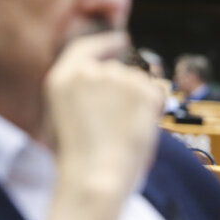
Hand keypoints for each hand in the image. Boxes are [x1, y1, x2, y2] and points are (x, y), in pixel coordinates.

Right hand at [43, 31, 165, 219]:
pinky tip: (139, 128)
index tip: (121, 40)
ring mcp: (118, 78)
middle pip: (117, 70)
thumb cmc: (78, 161)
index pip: (86, 47)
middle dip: (124, 91)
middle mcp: (90, 72)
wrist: (95, 179)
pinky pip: (157, 94)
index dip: (106, 42)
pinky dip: (154, 109)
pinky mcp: (143, 90)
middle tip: (120, 122)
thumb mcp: (62, 119)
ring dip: (138, 101)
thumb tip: (108, 81)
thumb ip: (81, 93)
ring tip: (125, 132)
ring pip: (139, 82)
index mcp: (62, 78)